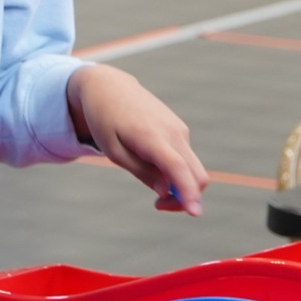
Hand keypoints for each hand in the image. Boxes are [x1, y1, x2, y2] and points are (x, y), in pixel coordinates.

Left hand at [67, 64, 207, 215]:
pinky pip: (186, 158)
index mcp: (151, 137)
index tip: (195, 213)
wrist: (109, 87)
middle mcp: (173, 132)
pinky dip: (177, 172)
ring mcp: (179, 130)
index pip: (177, 168)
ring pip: (193, 168)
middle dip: (185, 198)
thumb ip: (142, 171)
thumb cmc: (105, 121)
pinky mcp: (180, 130)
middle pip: (195, 174)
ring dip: (180, 186)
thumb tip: (166, 191)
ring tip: (152, 186)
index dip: (188, 193)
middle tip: (158, 205)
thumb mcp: (114, 151)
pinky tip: (154, 166)